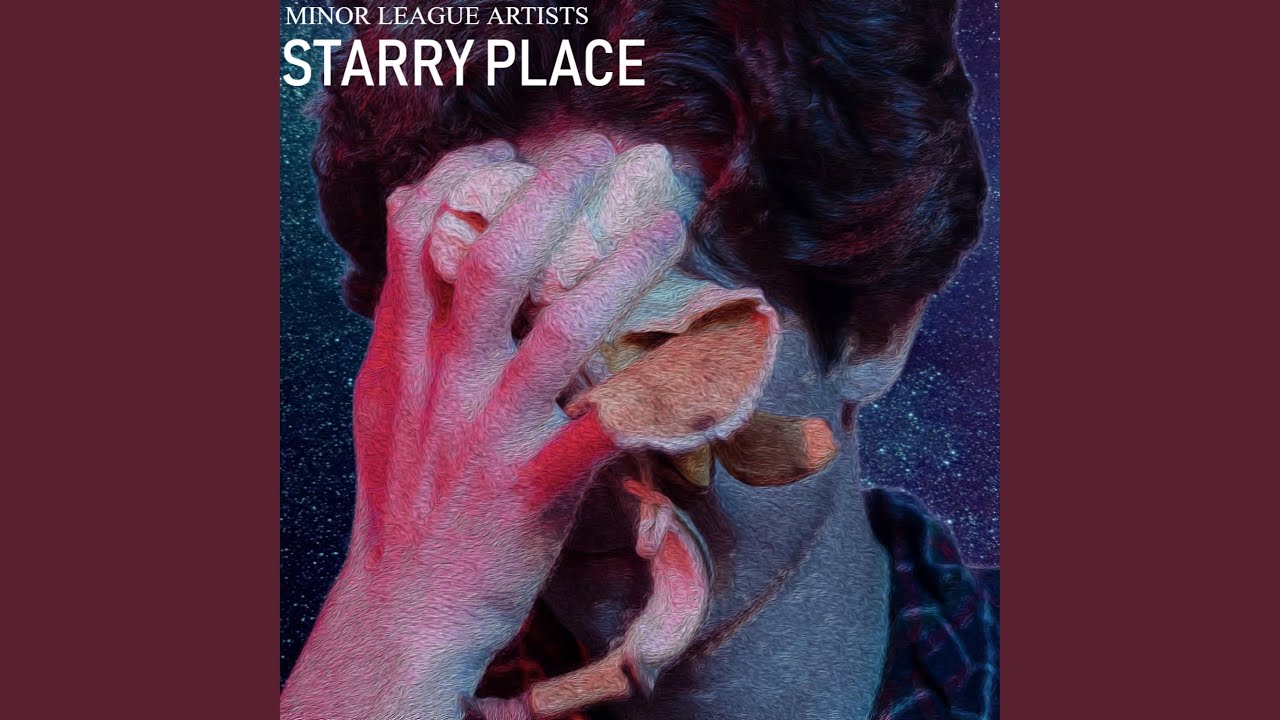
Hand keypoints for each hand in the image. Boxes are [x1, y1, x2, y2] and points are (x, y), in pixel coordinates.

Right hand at [281, 134, 687, 718]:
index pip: (414, 238)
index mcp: (404, 356)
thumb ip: (405, 330)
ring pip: (558, 331)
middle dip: (548, 194)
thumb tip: (419, 253)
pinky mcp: (535, 487)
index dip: (458, 179)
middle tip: (599, 152)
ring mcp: (490, 433)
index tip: (504, 150)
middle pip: (492, 261)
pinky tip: (708, 353)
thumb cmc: (404, 500)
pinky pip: (609, 427)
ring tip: (664, 227)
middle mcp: (444, 382)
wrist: (404, 610)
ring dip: (618, 271)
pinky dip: (661, 388)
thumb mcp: (382, 405)